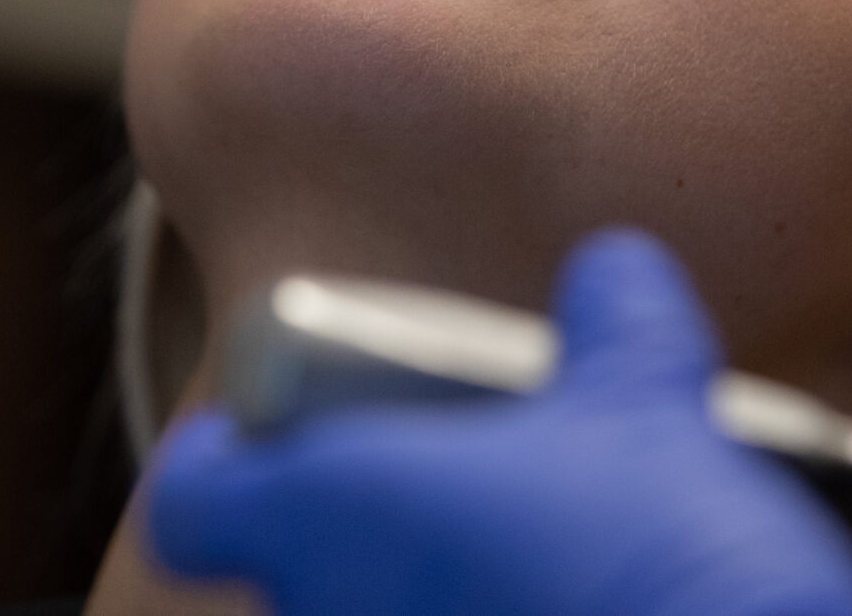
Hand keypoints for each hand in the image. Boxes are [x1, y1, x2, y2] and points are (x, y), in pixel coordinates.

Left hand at [149, 229, 851, 615]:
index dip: (231, 461)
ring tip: (545, 556)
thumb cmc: (653, 555)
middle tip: (474, 477)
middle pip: (302, 555)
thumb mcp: (649, 400)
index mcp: (327, 505)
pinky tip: (569, 609)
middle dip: (377, 516)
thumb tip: (611, 269)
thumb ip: (610, 320)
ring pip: (372, 613)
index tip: (288, 424)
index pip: (198, 498)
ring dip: (433, 584)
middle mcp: (324, 608)